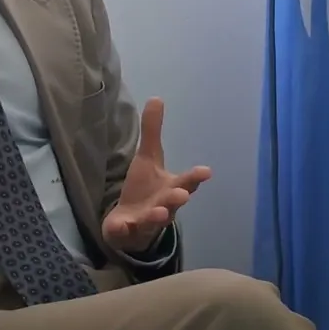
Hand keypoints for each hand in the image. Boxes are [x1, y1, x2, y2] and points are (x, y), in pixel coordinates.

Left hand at [102, 97, 211, 253]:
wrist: (130, 225)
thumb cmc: (145, 189)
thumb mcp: (148, 158)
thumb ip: (152, 131)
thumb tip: (156, 97)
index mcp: (170, 188)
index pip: (186, 182)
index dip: (195, 177)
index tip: (206, 171)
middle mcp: (163, 205)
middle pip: (172, 202)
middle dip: (176, 199)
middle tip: (181, 195)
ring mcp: (146, 220)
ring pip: (154, 220)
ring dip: (157, 216)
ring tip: (159, 212)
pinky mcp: (128, 231)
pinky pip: (127, 232)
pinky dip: (125, 230)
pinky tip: (122, 226)